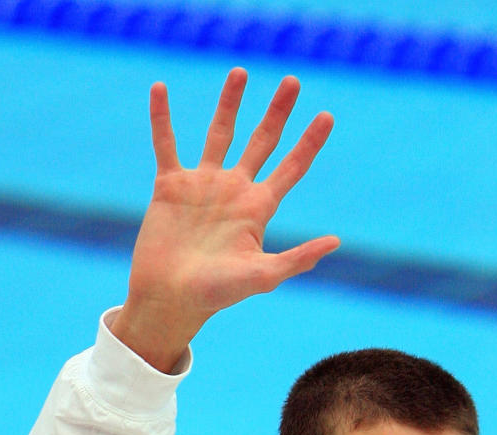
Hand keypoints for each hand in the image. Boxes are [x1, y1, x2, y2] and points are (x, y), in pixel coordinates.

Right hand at [111, 69, 338, 371]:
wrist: (170, 300)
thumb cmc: (216, 295)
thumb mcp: (263, 276)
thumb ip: (298, 258)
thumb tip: (336, 242)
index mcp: (258, 209)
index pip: (291, 168)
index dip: (309, 142)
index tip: (327, 116)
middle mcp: (234, 191)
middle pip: (262, 141)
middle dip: (278, 112)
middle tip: (293, 81)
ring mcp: (203, 185)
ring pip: (220, 133)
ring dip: (230, 103)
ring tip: (241, 72)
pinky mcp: (170, 185)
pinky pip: (166, 143)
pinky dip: (162, 117)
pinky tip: (160, 88)